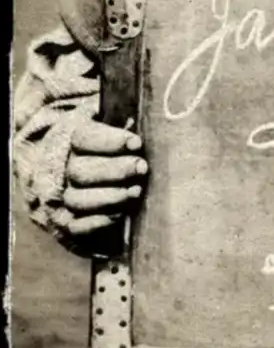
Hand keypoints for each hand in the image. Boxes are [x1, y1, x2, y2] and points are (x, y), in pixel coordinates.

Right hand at [59, 113, 147, 237]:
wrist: (71, 179)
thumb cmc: (104, 150)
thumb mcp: (108, 130)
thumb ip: (120, 124)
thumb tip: (135, 121)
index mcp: (70, 140)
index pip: (83, 138)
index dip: (111, 141)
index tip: (137, 143)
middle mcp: (61, 169)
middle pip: (80, 171)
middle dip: (115, 170)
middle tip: (141, 167)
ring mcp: (60, 198)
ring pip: (77, 199)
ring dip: (110, 196)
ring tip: (135, 191)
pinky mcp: (64, 223)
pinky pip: (76, 226)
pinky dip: (98, 222)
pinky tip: (120, 214)